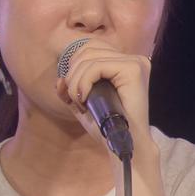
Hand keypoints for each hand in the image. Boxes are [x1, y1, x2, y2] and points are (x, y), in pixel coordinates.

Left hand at [55, 38, 154, 156]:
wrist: (126, 146)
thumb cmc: (107, 127)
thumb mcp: (83, 103)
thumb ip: (70, 89)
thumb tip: (59, 80)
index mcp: (123, 63)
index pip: (89, 49)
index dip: (73, 68)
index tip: (70, 93)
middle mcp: (132, 59)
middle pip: (87, 51)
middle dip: (72, 75)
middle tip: (75, 100)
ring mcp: (135, 63)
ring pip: (89, 58)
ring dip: (76, 82)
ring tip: (80, 102)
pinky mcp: (133, 69)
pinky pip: (96, 66)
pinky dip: (83, 83)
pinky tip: (85, 100)